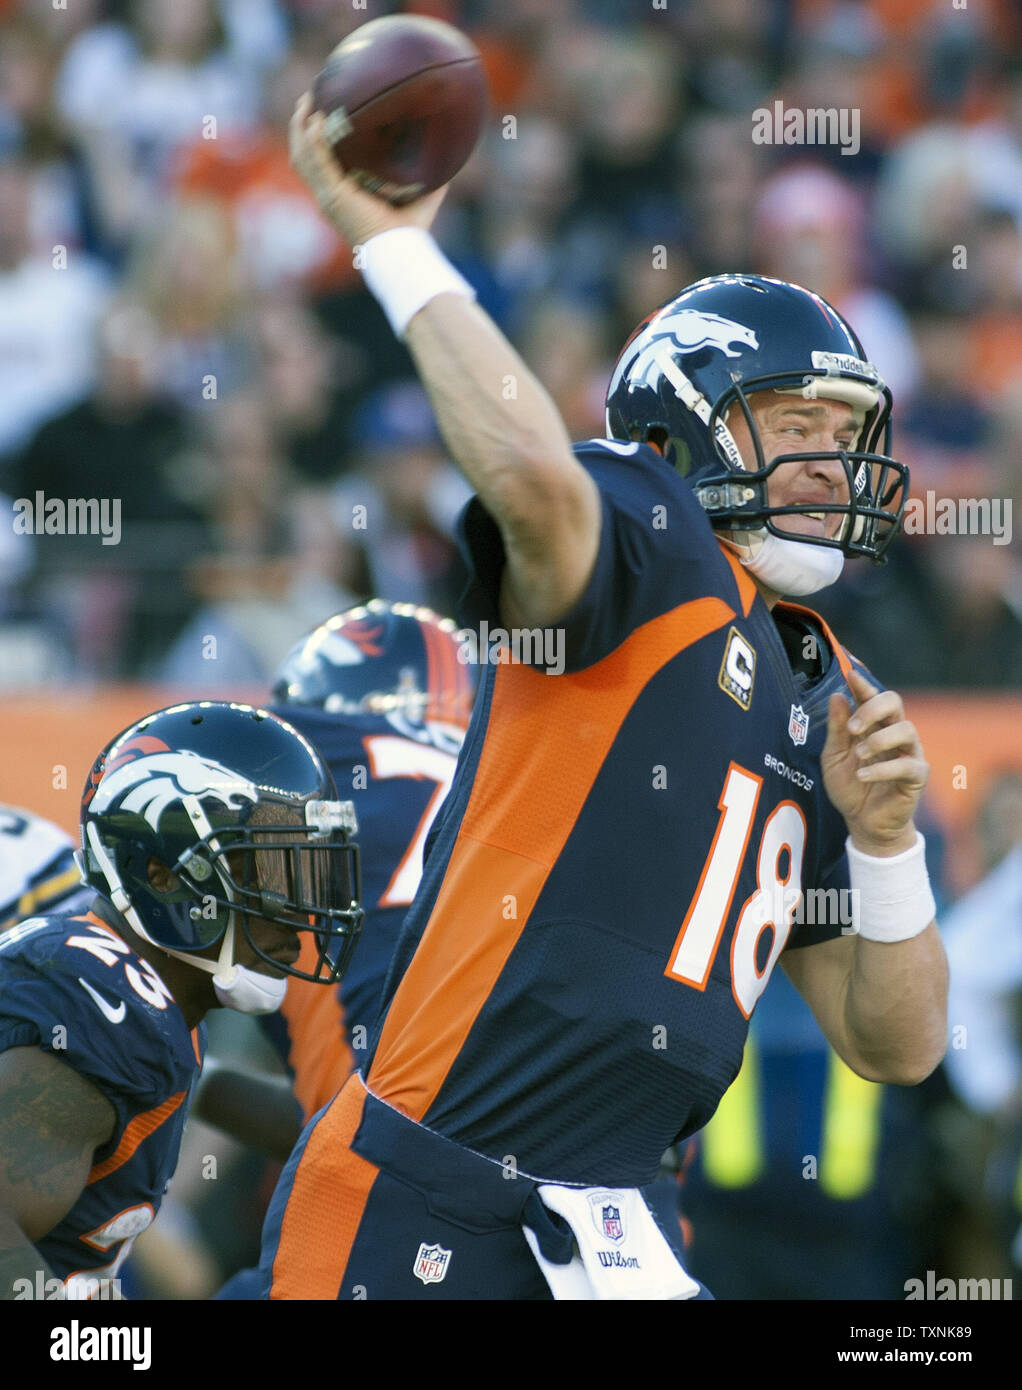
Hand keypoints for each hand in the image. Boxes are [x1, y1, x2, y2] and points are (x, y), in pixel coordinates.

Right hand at [289, 92, 448, 247]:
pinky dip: (314, 141)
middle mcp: (330, 196)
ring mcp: (328, 197)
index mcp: (342, 196)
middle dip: (301, 126)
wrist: (402, 252)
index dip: (315, 140)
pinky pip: (316, 162)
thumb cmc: (411, 231)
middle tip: (308, 98)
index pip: (319, 164)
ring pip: (302, 156)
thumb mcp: (421, 194)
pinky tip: (317, 120)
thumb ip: (431, 174)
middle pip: (303, 156)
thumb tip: (451, 149)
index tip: (321, 112)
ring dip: (300, 127)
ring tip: (307, 101)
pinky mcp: (333, 197)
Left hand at [821, 667, 927, 854]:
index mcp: (873, 725)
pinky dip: (883, 769)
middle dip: (873, 708)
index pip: (872, 697)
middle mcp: (894, 734)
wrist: (862, 822)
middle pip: (895, 703)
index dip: (863, 684)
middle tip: (852, 727)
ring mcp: (909, 753)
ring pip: (906, 729)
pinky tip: (863, 775)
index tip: (851, 674)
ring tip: (859, 755)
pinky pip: (908, 765)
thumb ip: (837, 729)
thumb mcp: (833, 757)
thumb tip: (838, 695)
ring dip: (879, 739)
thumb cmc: (849, 786)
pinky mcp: (916, 776)